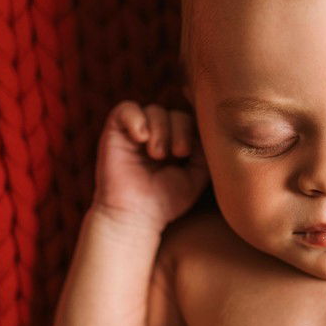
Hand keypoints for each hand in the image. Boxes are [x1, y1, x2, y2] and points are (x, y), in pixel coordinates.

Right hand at [92, 101, 210, 230]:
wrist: (135, 217)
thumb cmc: (166, 201)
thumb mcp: (197, 176)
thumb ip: (206, 151)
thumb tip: (210, 128)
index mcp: (176, 143)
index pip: (191, 121)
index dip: (194, 130)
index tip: (190, 154)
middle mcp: (156, 135)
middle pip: (175, 113)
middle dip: (180, 130)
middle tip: (178, 154)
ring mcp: (135, 133)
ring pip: (154, 109)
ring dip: (161, 129)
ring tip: (157, 155)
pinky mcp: (115, 132)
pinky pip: (126, 108)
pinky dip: (136, 118)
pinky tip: (141, 138)